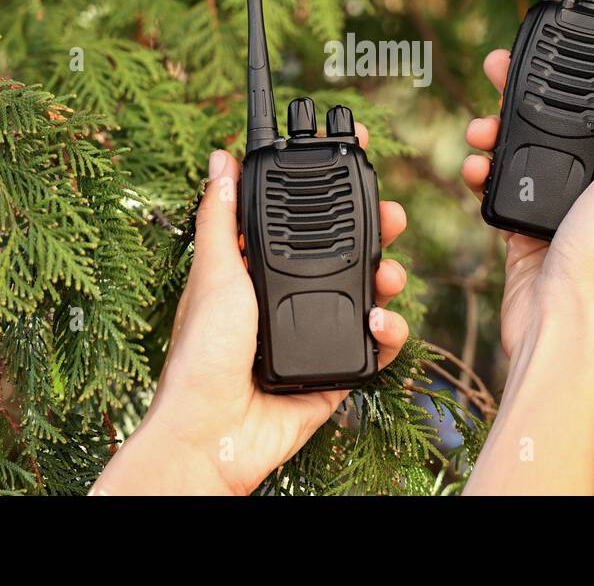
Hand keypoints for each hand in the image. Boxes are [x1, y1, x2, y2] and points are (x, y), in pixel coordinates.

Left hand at [92, 122, 408, 494]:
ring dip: (389, 278)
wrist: (213, 432)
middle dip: (376, 232)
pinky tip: (379, 321)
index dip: (331, 192)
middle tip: (392, 216)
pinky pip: (377, 346)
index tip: (355, 162)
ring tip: (391, 275)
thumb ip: (220, 216)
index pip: (303, 221)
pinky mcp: (337, 370)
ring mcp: (316, 333)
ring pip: (368, 294)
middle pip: (347, 254)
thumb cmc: (200, 356)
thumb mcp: (212, 273)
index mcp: (258, 272)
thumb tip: (218, 159)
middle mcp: (290, 299)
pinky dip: (389, 333)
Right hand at [461, 49, 593, 358]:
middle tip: (494, 71)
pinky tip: (474, 169)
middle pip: (560, 125)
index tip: (548, 50)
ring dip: (497, 134)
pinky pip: (504, 186)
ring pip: (526, 152)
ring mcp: (564, 210)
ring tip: (477, 130)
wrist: (556, 325)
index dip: (579, 76)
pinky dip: (485, 173)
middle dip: (524, 98)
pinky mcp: (529, 230)